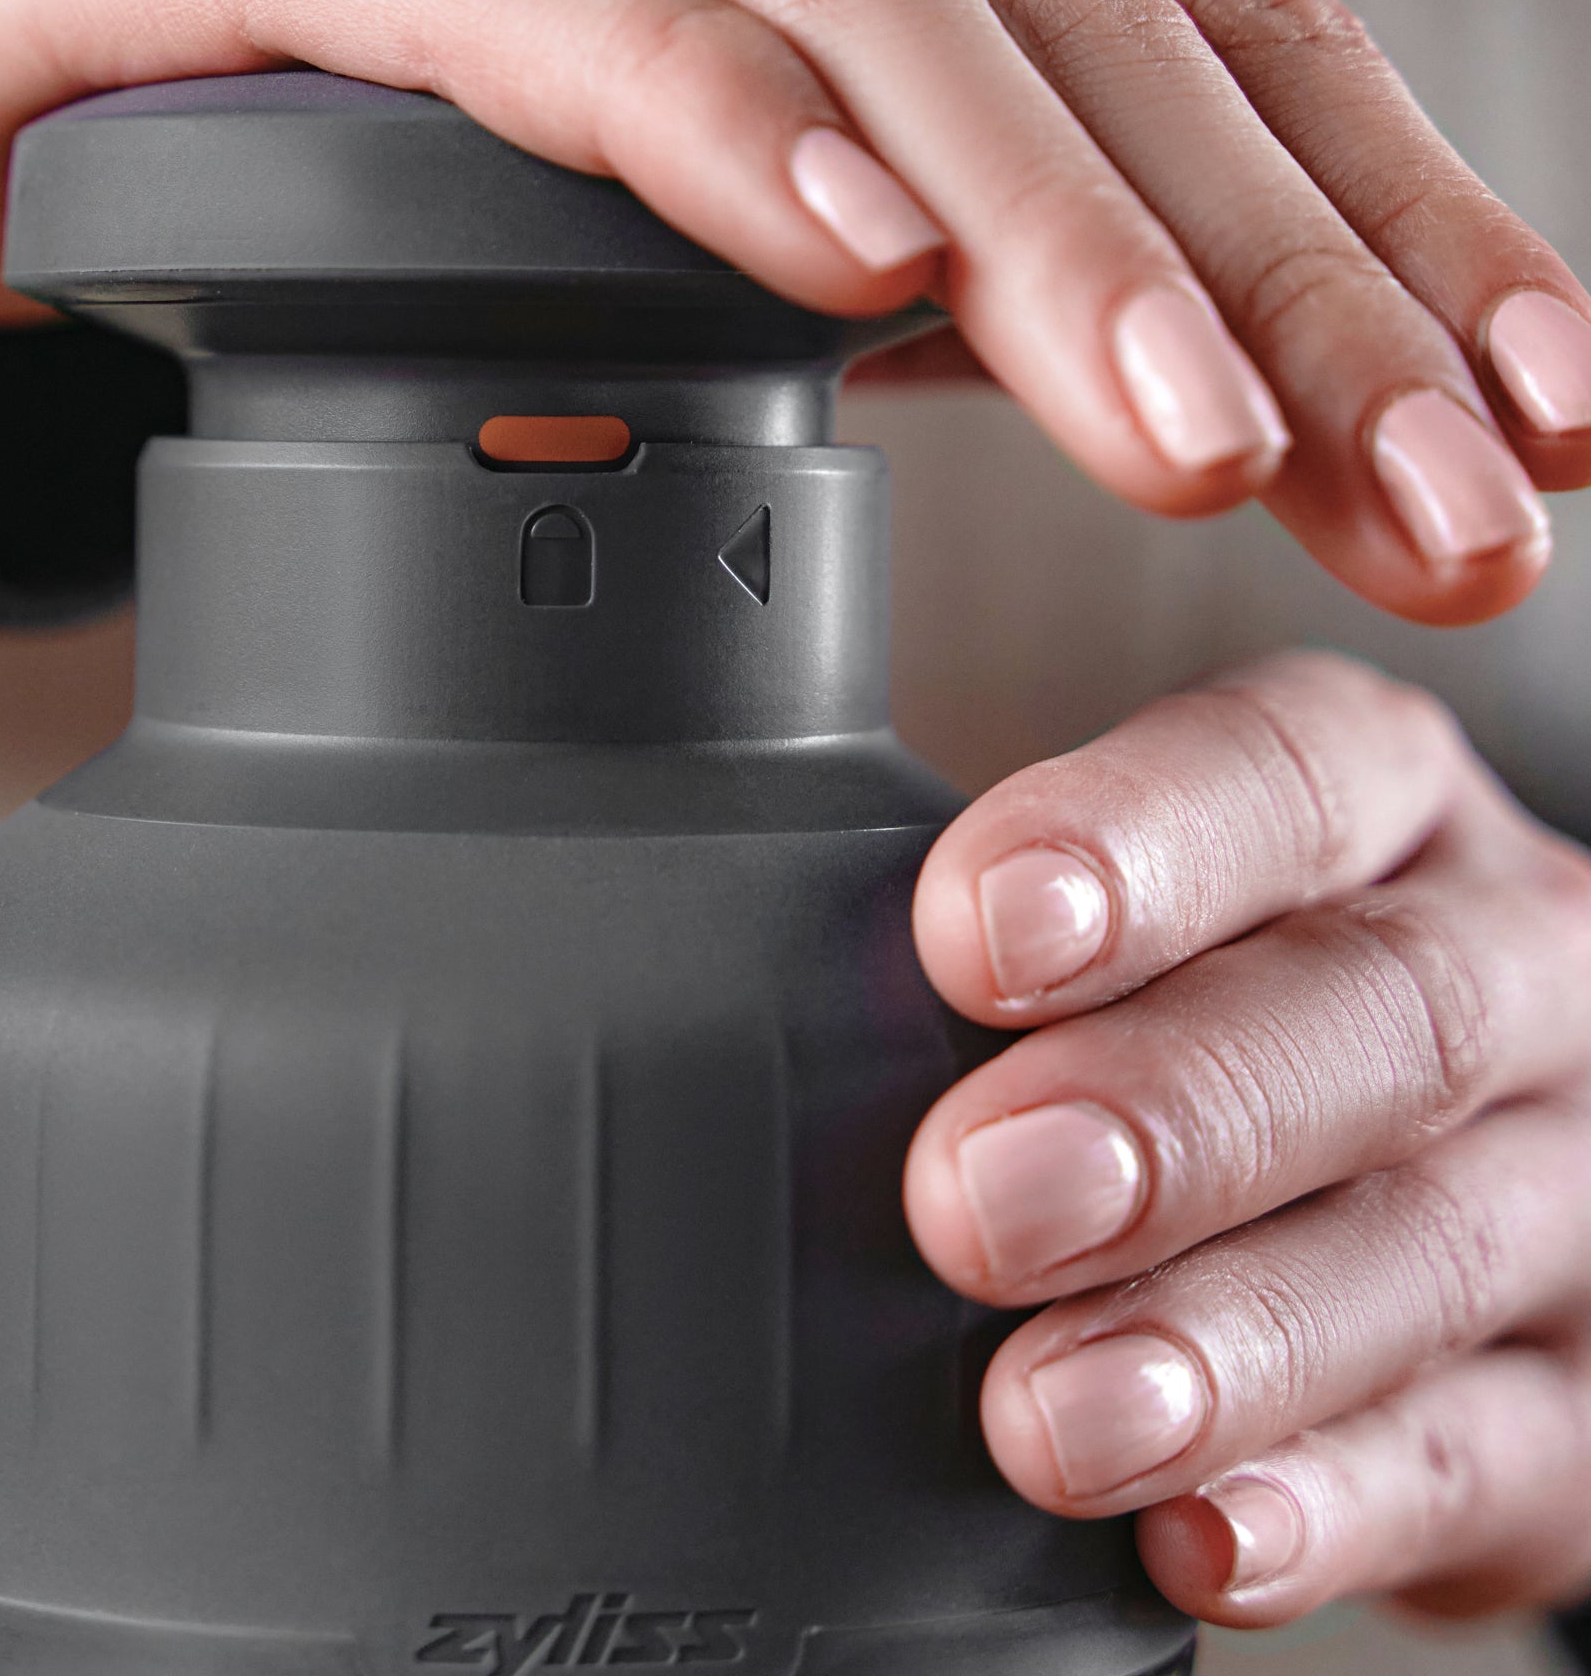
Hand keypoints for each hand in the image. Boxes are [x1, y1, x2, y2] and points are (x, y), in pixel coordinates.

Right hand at [0, 0, 1590, 623]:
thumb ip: (920, 239)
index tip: (1544, 434)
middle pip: (1082, 15)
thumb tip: (1155, 378)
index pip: (1200, 26)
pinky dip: (709, 125)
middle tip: (1434, 509)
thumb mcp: (712, 188)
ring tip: (1200, 449)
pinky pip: (549, 2)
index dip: (1396, 222)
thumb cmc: (391, 116)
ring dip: (1049, 227)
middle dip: (1286, 275)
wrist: (31, 9)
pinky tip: (843, 270)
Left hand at [907, 651, 1590, 1624]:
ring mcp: (1564, 1186)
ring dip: (1223, 1341)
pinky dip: (1327, 1508)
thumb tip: (796, 1008)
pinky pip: (1475, 1463)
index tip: (973, 936)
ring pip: (1430, 1251)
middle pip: (1385, 1014)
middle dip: (1172, 1110)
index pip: (1287, 772)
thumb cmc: (1215, 994)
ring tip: (1050, 1413)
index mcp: (1382, 807)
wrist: (1438, 1154)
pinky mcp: (1575, 1411)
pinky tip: (1198, 1536)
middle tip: (976, 1200)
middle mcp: (1507, 970)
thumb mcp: (1142, 902)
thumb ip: (1015, 932)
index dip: (1133, 844)